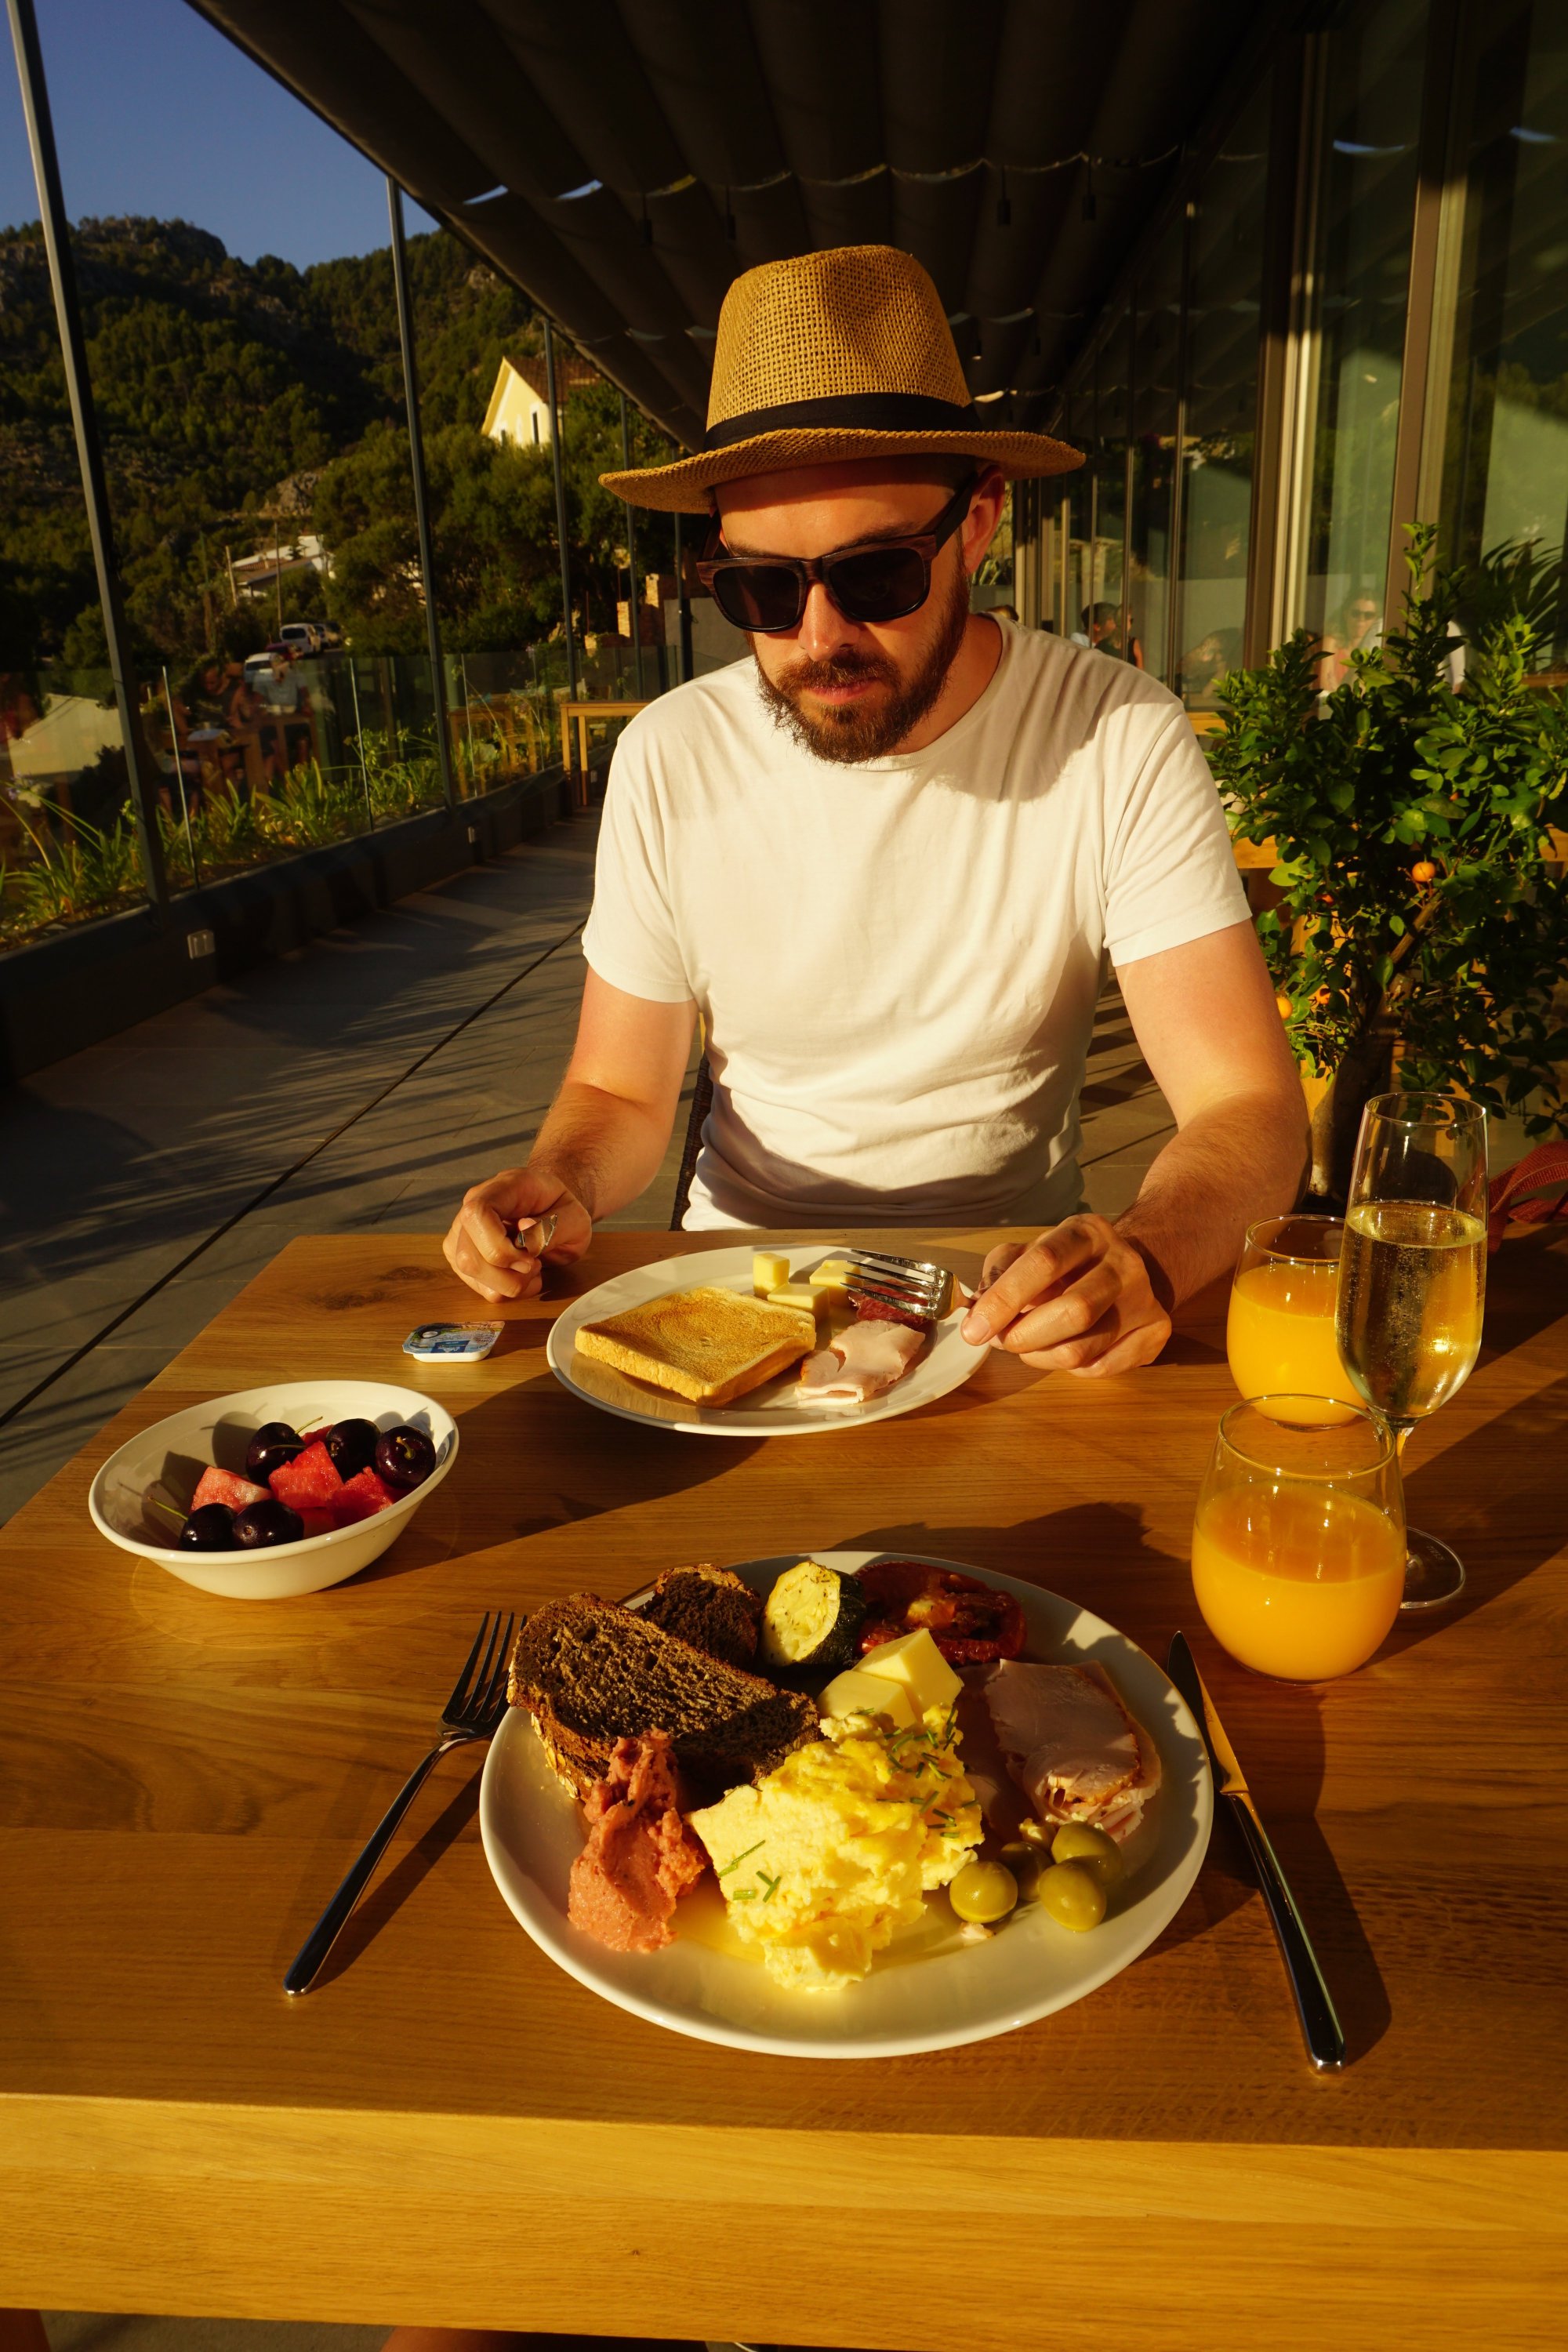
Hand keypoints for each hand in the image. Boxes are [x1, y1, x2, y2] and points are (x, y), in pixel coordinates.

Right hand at [442, 1165, 592, 1302]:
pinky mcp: (463, 1255)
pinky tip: (522, 1275)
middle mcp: (472, 1207)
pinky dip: (506, 1290)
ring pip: (469, 1274)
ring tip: (532, 1268)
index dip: (498, 1246)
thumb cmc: (562, 1210)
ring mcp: (463, 1232)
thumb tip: (524, 1234)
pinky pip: (479, 1286)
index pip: (476, 1213)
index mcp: (501, 1188)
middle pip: (467, 1256)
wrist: (553, 1210)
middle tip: (536, 1264)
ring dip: (509, 1284)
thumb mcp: (576, 1217)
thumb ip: (553, 1227)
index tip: (529, 1258)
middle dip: (507, 1275)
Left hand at [959, 1214, 1171, 1375]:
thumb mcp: (1030, 1252)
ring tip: (1028, 1346)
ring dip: (1041, 1356)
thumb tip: (977, 1311)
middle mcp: (1122, 1262)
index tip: (974, 1329)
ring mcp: (1144, 1298)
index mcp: (1086, 1233)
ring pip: (1083, 1349)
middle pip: (1074, 1311)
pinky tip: (1065, 1349)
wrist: (1130, 1269)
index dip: (1005, 1299)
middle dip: (1025, 1336)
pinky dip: (1071, 1369)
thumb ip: (1000, 1274)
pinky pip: (1102, 1368)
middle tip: (1003, 1342)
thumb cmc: (1068, 1265)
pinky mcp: (1156, 1331)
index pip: (1045, 1263)